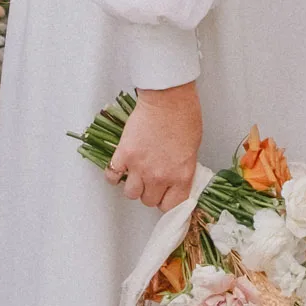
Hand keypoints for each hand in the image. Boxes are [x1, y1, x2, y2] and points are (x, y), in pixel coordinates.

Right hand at [107, 84, 201, 210]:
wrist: (168, 99)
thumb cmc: (184, 117)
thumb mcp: (193, 149)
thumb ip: (182, 169)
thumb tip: (173, 178)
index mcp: (181, 176)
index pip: (171, 206)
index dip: (166, 201)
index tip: (164, 196)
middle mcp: (160, 176)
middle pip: (148, 201)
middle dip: (150, 192)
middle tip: (150, 180)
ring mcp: (140, 167)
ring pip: (131, 193)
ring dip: (133, 185)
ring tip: (136, 174)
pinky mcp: (124, 155)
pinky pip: (112, 176)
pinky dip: (114, 175)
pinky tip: (120, 168)